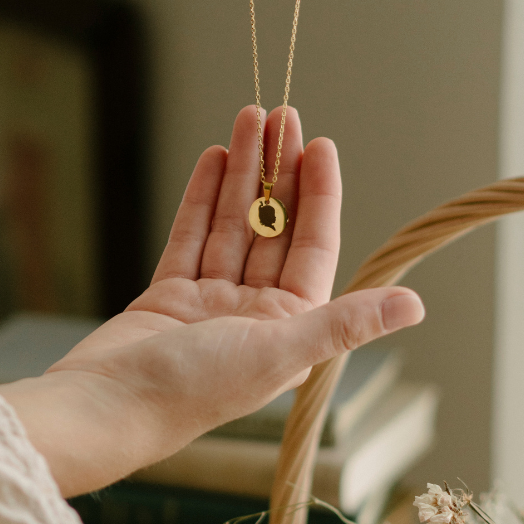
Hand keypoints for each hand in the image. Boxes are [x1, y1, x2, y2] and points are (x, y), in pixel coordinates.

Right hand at [0, 108, 423, 497]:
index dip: (320, 194)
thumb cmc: (194, 390)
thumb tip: (415, 305)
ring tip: (248, 120)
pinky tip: (214, 158)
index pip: (314, 247)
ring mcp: (209, 304)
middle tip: (283, 115)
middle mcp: (254, 315)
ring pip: (233, 225)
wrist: (108, 407)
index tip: (321, 145)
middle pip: (274, 229)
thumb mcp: (279, 352)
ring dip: (243, 174)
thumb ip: (346, 323)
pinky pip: (191, 237)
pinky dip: (202, 198)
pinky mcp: (168, 297)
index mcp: (289, 329)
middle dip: (279, 171)